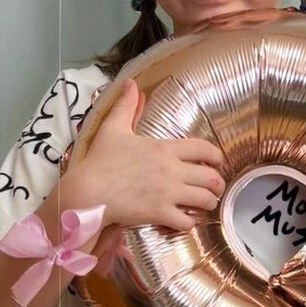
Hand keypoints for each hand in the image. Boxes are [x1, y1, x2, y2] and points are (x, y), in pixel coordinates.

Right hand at [68, 80, 225, 230]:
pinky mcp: (159, 214)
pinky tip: (184, 219)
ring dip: (208, 204)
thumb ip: (126, 106)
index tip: (217, 163)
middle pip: (211, 178)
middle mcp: (171, 170)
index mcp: (164, 148)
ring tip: (203, 205)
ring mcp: (167, 193)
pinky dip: (190, 223)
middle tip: (215, 188)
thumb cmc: (99, 160)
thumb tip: (130, 83)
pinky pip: (187, 222)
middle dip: (218, 184)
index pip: (205, 149)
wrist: (88, 191)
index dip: (217, 157)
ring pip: (205, 201)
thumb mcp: (113, 128)